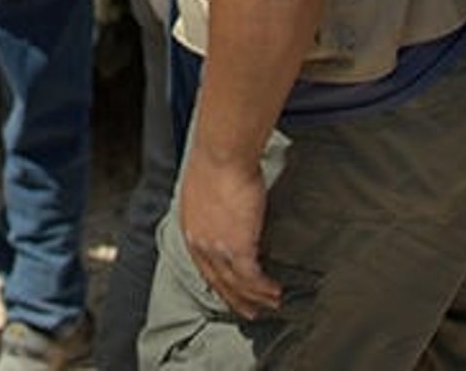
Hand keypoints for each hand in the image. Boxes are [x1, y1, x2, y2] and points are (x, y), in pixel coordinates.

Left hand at [182, 148, 282, 318]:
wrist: (221, 154)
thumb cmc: (215, 161)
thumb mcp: (203, 188)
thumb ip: (211, 206)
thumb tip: (224, 208)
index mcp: (190, 228)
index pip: (203, 264)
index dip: (217, 282)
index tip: (228, 291)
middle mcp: (200, 243)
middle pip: (218, 281)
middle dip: (236, 299)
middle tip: (250, 311)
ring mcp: (217, 248)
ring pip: (237, 284)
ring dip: (256, 297)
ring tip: (272, 303)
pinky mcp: (238, 248)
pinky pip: (252, 278)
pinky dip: (264, 288)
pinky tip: (275, 290)